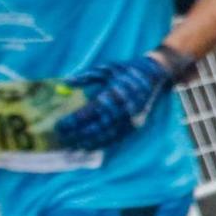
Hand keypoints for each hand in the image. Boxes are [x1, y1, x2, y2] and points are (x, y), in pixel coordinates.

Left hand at [54, 53, 174, 150]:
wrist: (154, 76)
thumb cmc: (126, 70)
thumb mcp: (106, 68)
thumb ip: (86, 77)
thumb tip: (65, 84)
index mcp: (118, 92)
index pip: (94, 110)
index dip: (77, 120)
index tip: (61, 125)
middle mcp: (126, 108)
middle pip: (100, 126)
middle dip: (80, 133)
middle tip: (62, 137)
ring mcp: (132, 119)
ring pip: (109, 135)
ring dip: (90, 142)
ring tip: (72, 146)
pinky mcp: (135, 125)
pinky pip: (117, 138)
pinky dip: (102, 144)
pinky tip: (88, 146)